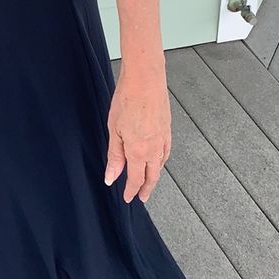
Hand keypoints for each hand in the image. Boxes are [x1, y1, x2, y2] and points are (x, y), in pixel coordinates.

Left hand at [103, 57, 170, 203]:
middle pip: (152, 176)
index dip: (131, 190)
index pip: (135, 179)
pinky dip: (161, 161)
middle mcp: (154, 149)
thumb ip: (115, 156)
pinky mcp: (167, 129)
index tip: (128, 198)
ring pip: (160, 165)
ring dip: (154, 176)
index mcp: (138, 151)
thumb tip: (111, 177)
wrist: (146, 80)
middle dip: (146, 189)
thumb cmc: (127, 100)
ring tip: (148, 181)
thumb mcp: (114, 130)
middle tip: (141, 197)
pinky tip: (158, 159)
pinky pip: (165, 152)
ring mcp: (163, 139)